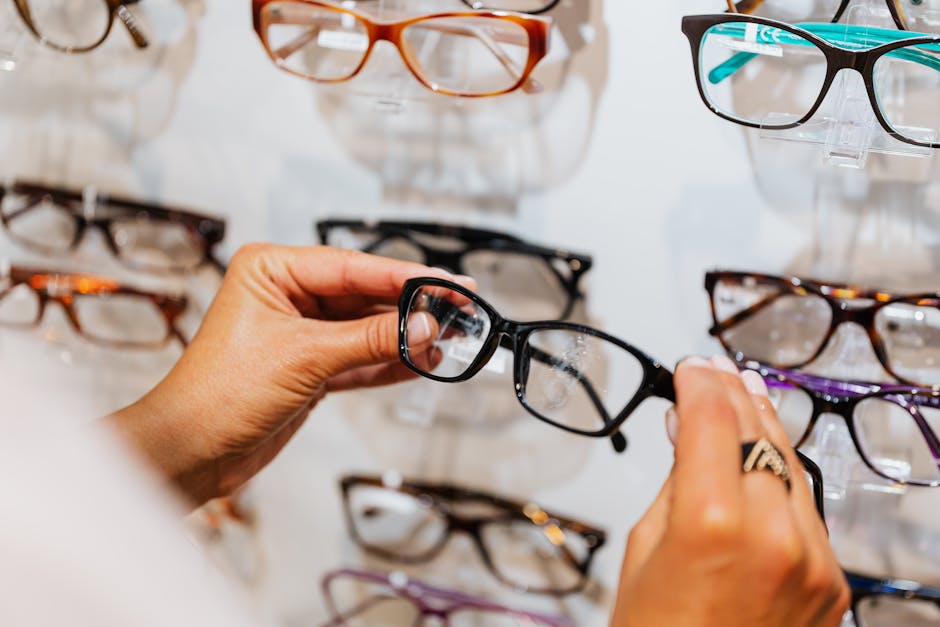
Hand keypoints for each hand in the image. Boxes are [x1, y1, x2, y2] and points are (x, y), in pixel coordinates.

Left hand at [108, 244, 466, 504]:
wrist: (190, 453)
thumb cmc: (217, 393)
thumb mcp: (304, 357)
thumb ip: (370, 340)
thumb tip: (423, 327)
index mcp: (271, 270)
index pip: (352, 266)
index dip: (404, 276)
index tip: (447, 281)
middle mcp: (286, 295)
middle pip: (364, 296)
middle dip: (410, 308)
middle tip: (457, 310)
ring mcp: (300, 333)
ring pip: (365, 329)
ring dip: (404, 338)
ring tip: (448, 339)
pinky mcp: (309, 368)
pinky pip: (359, 358)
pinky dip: (388, 363)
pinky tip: (421, 361)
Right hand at [611, 355, 848, 626]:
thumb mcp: (644, 546)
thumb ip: (675, 481)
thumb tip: (686, 430)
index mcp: (713, 522)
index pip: (713, 418)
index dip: (698, 382)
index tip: (688, 367)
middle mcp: (773, 534)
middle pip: (758, 432)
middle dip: (733, 394)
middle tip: (713, 370)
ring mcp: (812, 559)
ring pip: (791, 465)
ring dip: (764, 426)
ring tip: (744, 395)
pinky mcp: (831, 581)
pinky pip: (806, 508)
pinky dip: (783, 477)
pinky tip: (765, 457)